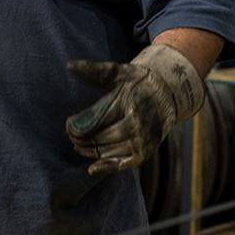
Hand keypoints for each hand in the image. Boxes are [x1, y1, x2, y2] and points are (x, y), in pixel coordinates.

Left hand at [65, 44, 204, 176]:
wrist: (166, 94)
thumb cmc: (136, 82)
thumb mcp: (117, 72)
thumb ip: (93, 70)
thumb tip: (69, 66)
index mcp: (129, 102)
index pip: (98, 119)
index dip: (79, 125)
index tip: (69, 124)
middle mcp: (138, 122)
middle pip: (104, 137)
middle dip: (84, 139)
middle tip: (71, 137)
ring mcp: (144, 139)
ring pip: (112, 151)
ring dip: (92, 152)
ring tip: (78, 147)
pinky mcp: (146, 151)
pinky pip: (125, 163)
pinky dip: (108, 167)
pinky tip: (92, 168)